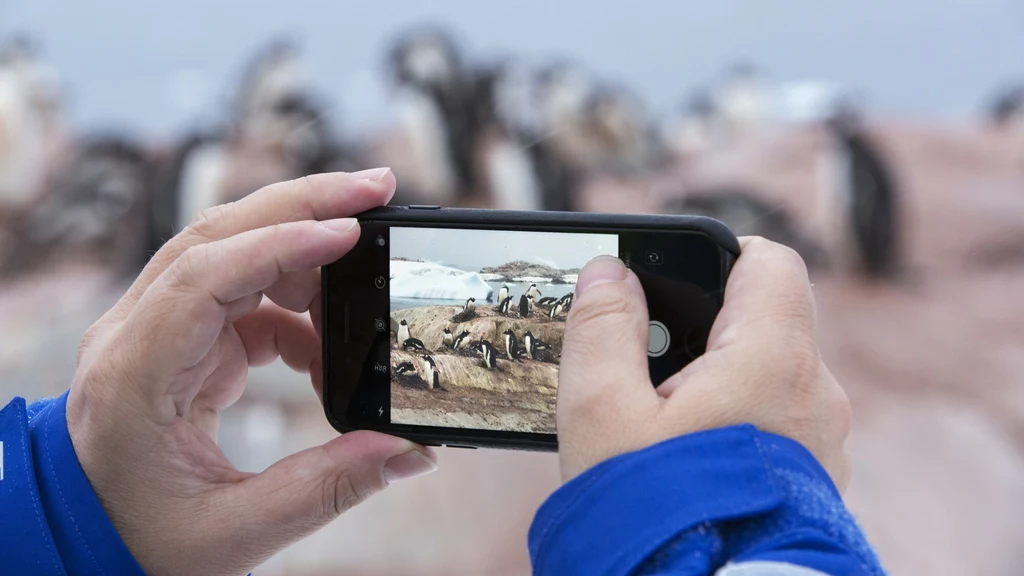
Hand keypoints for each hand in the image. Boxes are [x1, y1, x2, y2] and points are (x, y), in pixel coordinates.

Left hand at [67, 169, 437, 575]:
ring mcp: (154, 330)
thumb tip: (408, 448)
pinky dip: (295, 309)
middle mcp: (135, 336)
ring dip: (301, 240)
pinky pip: (242, 295)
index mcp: (132, 377)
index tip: (350, 231)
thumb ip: (327, 488)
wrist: (79, 538)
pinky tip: (326, 351)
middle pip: (217, 236)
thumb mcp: (236, 531)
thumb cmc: (137, 540)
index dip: (279, 245)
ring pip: (230, 251)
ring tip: (367, 259)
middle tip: (378, 188)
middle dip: (301, 203)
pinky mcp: (178, 340)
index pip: (203, 277)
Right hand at [556, 237, 850, 489]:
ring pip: (766, 371)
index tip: (669, 279)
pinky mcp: (813, 473)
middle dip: (699, 327)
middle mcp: (814, 393)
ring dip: (714, 377)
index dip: (717, 255)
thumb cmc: (656, 515)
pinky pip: (774, 417)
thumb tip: (608, 272)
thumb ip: (602, 326)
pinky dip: (733, 418)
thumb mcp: (602, 411)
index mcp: (773, 359)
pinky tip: (685, 453)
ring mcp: (821, 438)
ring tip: (657, 419)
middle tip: (643, 363)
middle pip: (762, 318)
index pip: (769, 262)